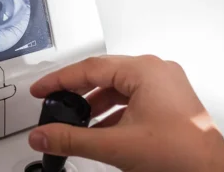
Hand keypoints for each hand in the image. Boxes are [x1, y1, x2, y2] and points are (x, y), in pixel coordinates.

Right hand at [28, 55, 223, 171]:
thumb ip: (72, 139)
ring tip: (75, 121)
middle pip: (103, 74)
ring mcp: (166, 85)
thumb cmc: (182, 156)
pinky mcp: (170, 100)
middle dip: (76, 91)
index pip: (89, 68)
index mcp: (145, 71)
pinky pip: (133, 97)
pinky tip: (101, 129)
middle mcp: (157, 71)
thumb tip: (43, 135)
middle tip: (53, 100)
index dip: (59, 80)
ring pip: (118, 86)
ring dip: (94, 104)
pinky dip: (113, 111)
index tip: (41, 90)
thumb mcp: (115, 146)